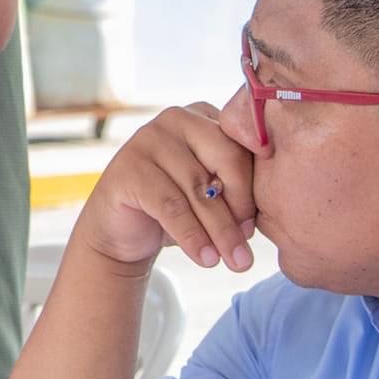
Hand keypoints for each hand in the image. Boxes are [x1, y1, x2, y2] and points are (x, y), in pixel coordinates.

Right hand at [75, 102, 256, 272]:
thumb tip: (256, 221)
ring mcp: (147, 138)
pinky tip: (206, 259)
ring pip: (199, 188)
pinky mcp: (127, 167)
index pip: (243, 145)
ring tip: (234, 262)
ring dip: (220, 231)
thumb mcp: (210, 195)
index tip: (255, 227)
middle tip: (247, 247)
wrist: (121, 229)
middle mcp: (176, 118)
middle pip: (226, 159)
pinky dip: (192, 236)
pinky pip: (170, 205)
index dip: (253, 190)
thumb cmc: (173, 209)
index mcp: (204, 117)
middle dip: (240, 209)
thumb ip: (235, 193)